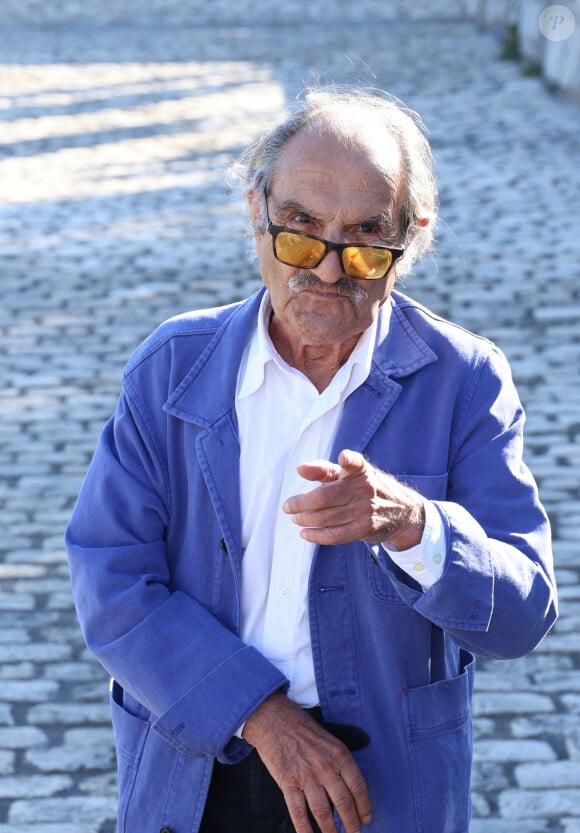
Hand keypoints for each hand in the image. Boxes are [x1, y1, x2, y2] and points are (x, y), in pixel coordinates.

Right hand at [242, 692, 371, 832]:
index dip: (364, 807)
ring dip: (331, 830)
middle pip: (344, 802)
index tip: (366, 819)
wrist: (274, 720)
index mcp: (339, 754)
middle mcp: (325, 766)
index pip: (358, 786)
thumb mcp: (329, 740)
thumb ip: (340, 763)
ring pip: (323, 811)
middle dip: (351, 823)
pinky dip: (305, 829)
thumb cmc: (303, 730)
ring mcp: (306, 775)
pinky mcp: (288, 782)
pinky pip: (298, 812)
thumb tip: (350, 790)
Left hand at [283, 449, 424, 549]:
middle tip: (288, 507)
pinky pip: (336, 535)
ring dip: (306, 520)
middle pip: (326, 497)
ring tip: (295, 518)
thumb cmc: (366, 488)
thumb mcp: (349, 474)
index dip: (349, 460)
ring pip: (328, 517)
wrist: (402, 511)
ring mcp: (365, 510)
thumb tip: (299, 469)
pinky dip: (317, 536)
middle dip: (301, 503)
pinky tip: (305, 533)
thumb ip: (323, 470)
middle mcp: (364, 489)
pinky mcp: (365, 528)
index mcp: (360, 471)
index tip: (344, 458)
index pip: (356, 463)